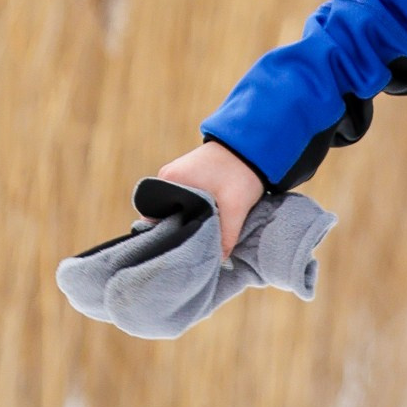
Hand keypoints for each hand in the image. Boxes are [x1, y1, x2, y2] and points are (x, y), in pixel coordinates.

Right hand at [152, 140, 262, 259]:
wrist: (254, 146)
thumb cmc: (242, 172)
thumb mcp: (236, 207)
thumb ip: (226, 236)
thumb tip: (219, 261)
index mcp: (170, 180)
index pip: (153, 216)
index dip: (164, 236)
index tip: (176, 252)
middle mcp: (167, 177)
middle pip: (163, 214)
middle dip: (176, 232)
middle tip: (189, 251)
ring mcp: (177, 176)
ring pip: (175, 209)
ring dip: (186, 222)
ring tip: (197, 241)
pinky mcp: (188, 177)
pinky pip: (183, 201)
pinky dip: (191, 213)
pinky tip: (202, 226)